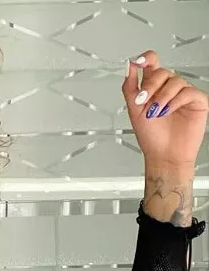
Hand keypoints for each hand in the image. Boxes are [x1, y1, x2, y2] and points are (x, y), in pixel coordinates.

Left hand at [123, 51, 207, 167]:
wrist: (164, 156)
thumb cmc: (151, 137)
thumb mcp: (134, 111)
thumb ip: (130, 88)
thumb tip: (128, 67)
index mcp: (154, 88)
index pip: (153, 64)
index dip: (147, 59)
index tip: (138, 62)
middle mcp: (169, 89)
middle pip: (162, 72)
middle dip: (150, 86)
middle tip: (143, 101)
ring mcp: (184, 94)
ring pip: (175, 81)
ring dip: (162, 97)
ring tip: (156, 113)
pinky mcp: (197, 101)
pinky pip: (188, 92)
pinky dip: (175, 101)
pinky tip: (167, 112)